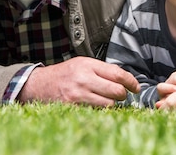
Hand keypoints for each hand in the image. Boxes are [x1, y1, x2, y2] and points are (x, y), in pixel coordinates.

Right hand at [18, 56, 139, 105]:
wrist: (39, 84)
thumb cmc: (64, 74)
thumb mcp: (82, 64)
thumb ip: (102, 69)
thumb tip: (124, 78)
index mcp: (88, 65)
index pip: (118, 74)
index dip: (131, 82)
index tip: (136, 87)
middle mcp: (84, 78)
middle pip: (116, 90)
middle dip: (123, 95)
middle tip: (122, 95)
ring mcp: (78, 94)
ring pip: (109, 104)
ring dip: (113, 104)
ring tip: (109, 100)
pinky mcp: (73, 107)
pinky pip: (96, 112)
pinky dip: (101, 110)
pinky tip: (98, 106)